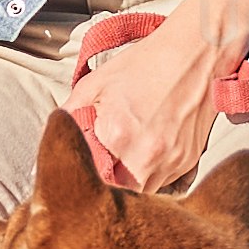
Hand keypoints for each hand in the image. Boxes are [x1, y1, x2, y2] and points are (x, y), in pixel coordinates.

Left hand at [63, 0, 248, 195]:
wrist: (195, 54)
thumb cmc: (145, 64)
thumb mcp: (96, 83)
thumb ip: (69, 114)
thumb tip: (54, 136)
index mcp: (117, 135)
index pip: (90, 179)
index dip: (83, 178)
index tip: (79, 171)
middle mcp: (146, 155)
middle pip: (117, 194)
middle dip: (106, 186)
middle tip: (100, 171)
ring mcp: (171, 162)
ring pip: (143, 194)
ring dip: (130, 184)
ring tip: (124, 162)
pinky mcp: (189, 162)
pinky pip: (165, 184)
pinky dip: (152, 176)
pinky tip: (147, 155)